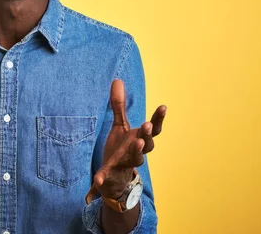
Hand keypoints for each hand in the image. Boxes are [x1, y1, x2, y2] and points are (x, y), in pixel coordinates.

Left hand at [93, 79, 165, 199]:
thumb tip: (117, 80)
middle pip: (146, 145)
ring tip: (137, 143)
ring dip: (136, 152)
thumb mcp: (119, 126)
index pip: (152, 129)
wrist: (114, 178)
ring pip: (134, 159)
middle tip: (146, 125)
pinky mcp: (110, 174)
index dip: (158, 119)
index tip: (163, 106)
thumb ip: (118, 106)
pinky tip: (96, 180)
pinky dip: (102, 178)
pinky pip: (106, 177)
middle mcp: (136, 152)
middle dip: (147, 135)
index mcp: (139, 140)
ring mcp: (124, 164)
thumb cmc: (121, 148)